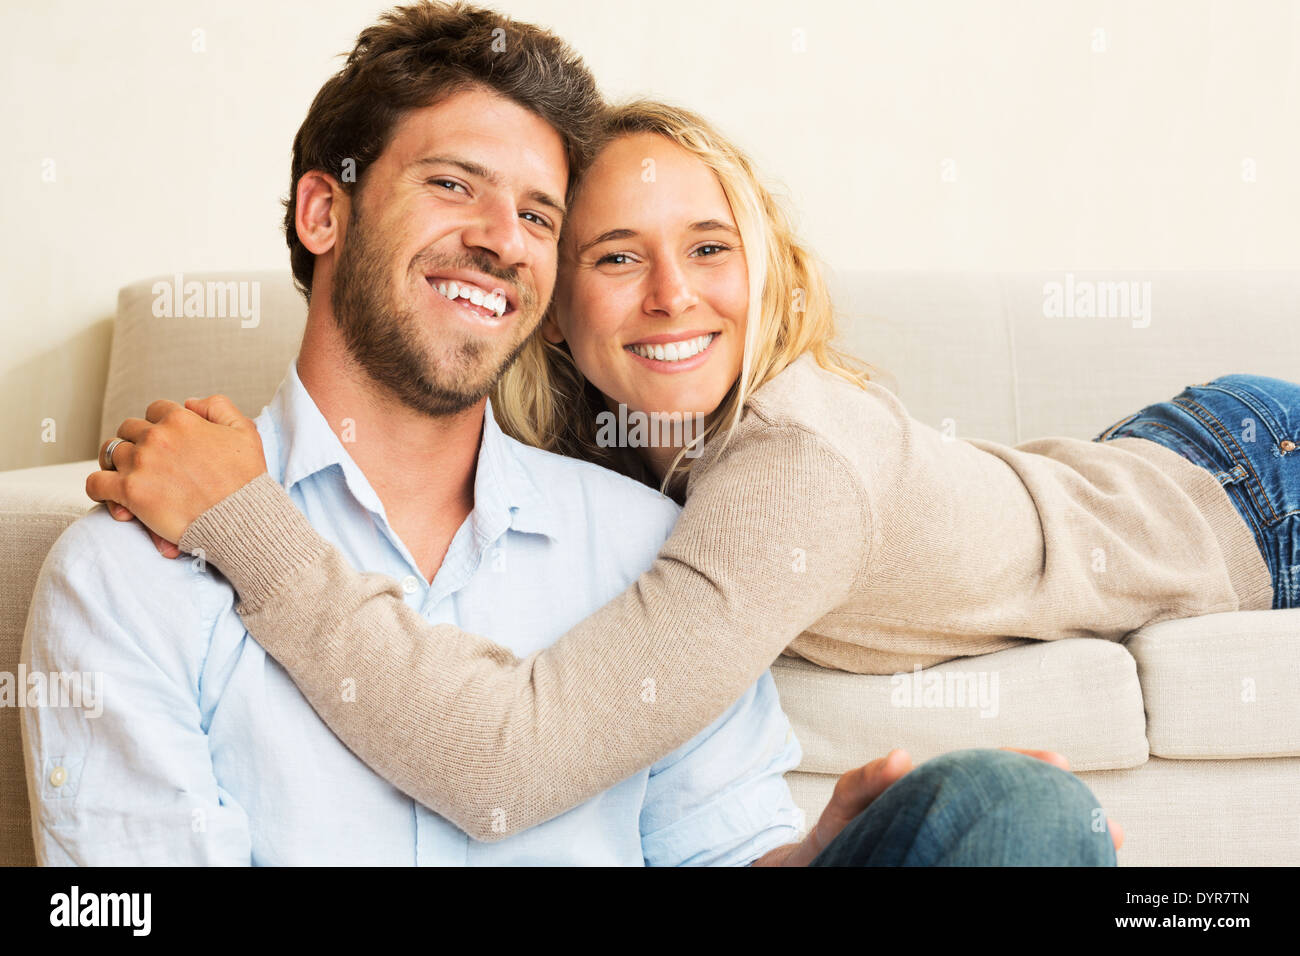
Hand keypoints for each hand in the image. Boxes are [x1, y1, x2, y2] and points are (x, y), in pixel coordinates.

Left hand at [86, 394, 266, 552]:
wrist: (242, 519)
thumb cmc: (247, 480)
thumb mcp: (245, 432)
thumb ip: (218, 407)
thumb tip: (190, 402)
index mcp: (181, 419)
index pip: (156, 410)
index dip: (160, 424)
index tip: (167, 442)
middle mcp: (156, 436)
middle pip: (129, 428)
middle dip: (136, 441)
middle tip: (147, 460)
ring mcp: (140, 463)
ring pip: (110, 452)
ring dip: (117, 462)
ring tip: (128, 476)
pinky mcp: (129, 491)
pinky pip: (95, 483)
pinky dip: (99, 488)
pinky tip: (112, 496)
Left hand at [760, 746, 1121, 865]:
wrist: (813, 873)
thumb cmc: (834, 835)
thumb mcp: (846, 803)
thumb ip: (867, 780)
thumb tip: (902, 757)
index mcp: (936, 796)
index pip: (987, 775)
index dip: (1023, 767)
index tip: (1060, 764)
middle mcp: (954, 821)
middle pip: (1013, 812)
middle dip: (1059, 813)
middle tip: (1105, 824)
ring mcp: (954, 848)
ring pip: (1011, 844)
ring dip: (1052, 846)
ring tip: (1100, 852)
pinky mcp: (948, 867)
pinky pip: (991, 868)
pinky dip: (1024, 869)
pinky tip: (1057, 872)